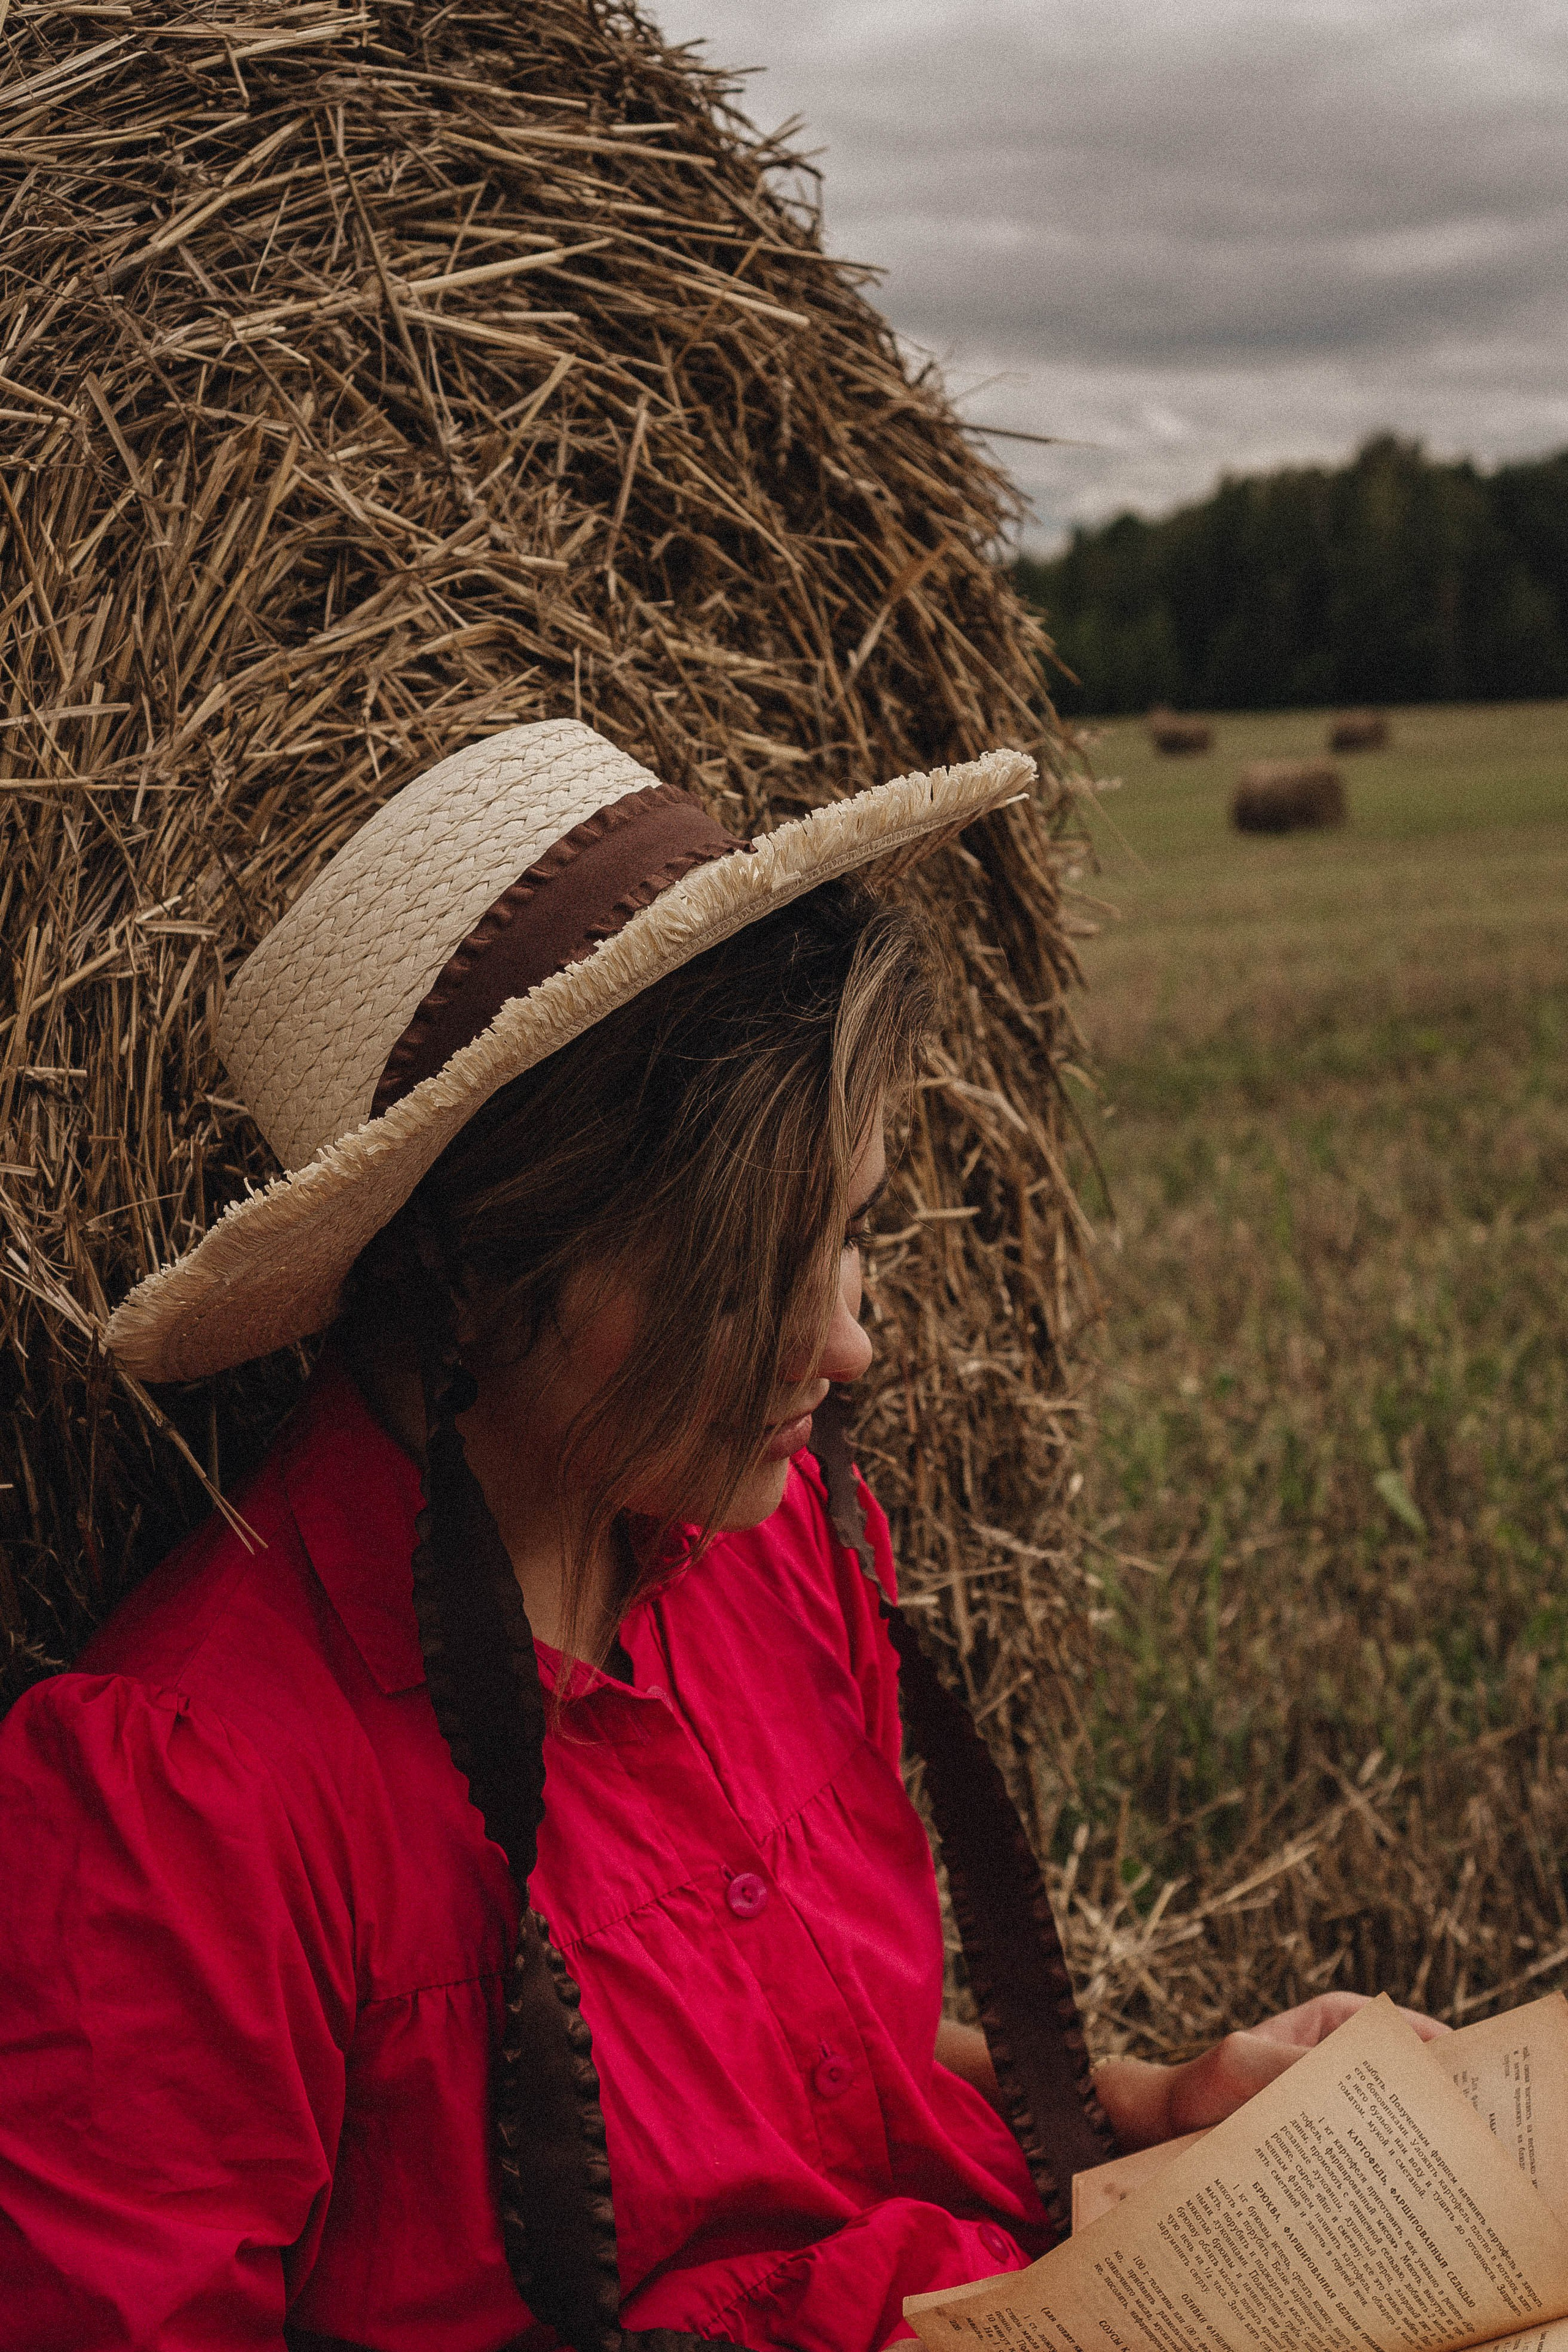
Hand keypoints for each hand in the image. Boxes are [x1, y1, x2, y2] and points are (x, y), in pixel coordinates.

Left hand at [1095, 1992, 1449, 2150]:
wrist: (1153, 2133)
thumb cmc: (1197, 2085)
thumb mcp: (1240, 2063)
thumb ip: (1291, 2065)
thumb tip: (1356, 2079)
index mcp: (1332, 2023)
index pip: (1402, 2033)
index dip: (1438, 2060)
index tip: (1460, 2088)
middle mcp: (1337, 2062)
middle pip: (1401, 2084)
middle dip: (1425, 2112)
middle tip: (1448, 2144)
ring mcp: (1331, 2107)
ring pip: (1384, 2125)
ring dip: (1399, 2150)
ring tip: (1419, 2180)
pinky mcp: (1320, 2151)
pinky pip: (1358, 2158)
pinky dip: (1371, 2176)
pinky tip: (1381, 2202)